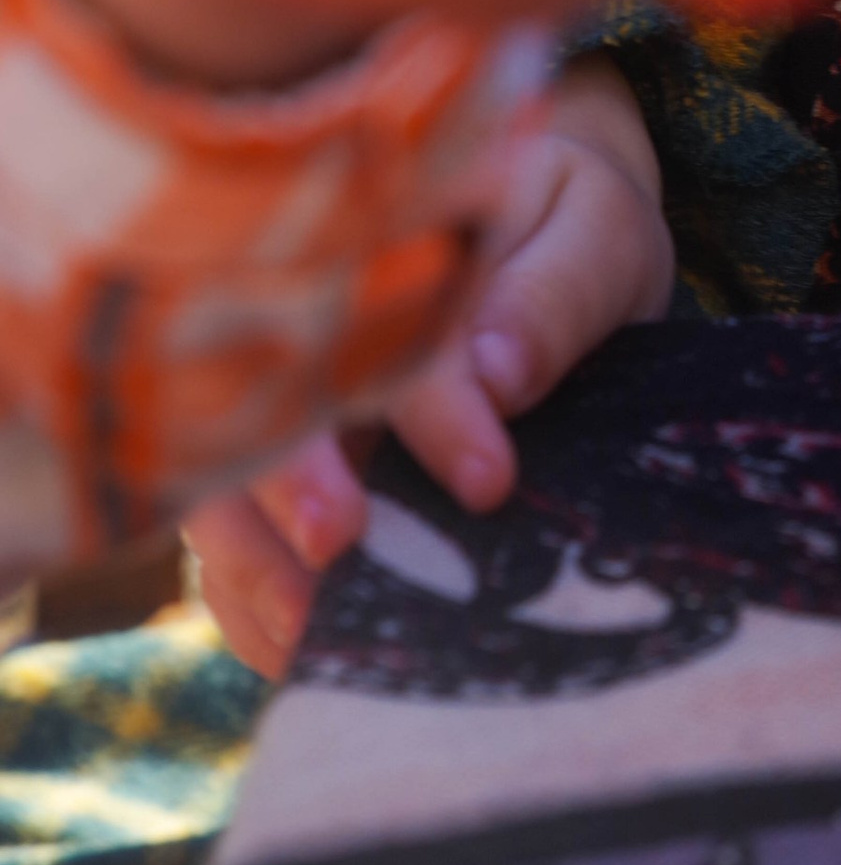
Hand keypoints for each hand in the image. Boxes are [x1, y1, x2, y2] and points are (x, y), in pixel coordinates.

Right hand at [186, 58, 672, 678]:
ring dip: (249, 552)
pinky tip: (288, 641)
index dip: (434, 404)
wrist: (538, 233)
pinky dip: (241, 589)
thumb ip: (557, 292)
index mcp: (391, 222)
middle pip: (263, 388)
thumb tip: (498, 373)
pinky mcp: (261, 453)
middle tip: (338, 543)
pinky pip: (219, 525)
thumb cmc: (571, 230)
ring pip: (217, 467)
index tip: (488, 479)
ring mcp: (270, 381)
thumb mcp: (598, 232)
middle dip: (292, 476)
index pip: (389, 314)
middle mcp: (306, 303)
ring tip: (302, 626)